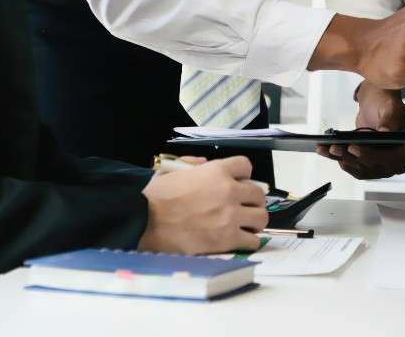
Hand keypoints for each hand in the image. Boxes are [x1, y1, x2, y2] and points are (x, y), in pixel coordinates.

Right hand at [138, 155, 268, 253]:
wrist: (144, 222)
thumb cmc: (154, 196)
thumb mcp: (173, 170)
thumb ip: (193, 164)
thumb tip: (204, 165)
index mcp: (216, 171)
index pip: (246, 166)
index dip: (242, 176)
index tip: (237, 184)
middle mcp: (229, 190)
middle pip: (258, 193)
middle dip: (251, 200)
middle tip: (242, 208)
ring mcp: (230, 215)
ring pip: (261, 217)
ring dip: (254, 221)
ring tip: (244, 225)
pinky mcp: (227, 239)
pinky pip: (253, 240)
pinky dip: (248, 241)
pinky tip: (238, 241)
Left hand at [316, 82, 404, 178]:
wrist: (376, 101)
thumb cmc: (388, 101)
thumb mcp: (391, 105)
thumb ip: (391, 118)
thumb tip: (386, 133)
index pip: (398, 159)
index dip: (377, 156)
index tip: (357, 148)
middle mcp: (404, 160)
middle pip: (380, 167)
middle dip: (356, 158)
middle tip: (339, 147)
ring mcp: (387, 163)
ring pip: (366, 170)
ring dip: (346, 160)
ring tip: (330, 148)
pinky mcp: (373, 164)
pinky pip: (357, 169)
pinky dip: (342, 161)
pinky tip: (328, 152)